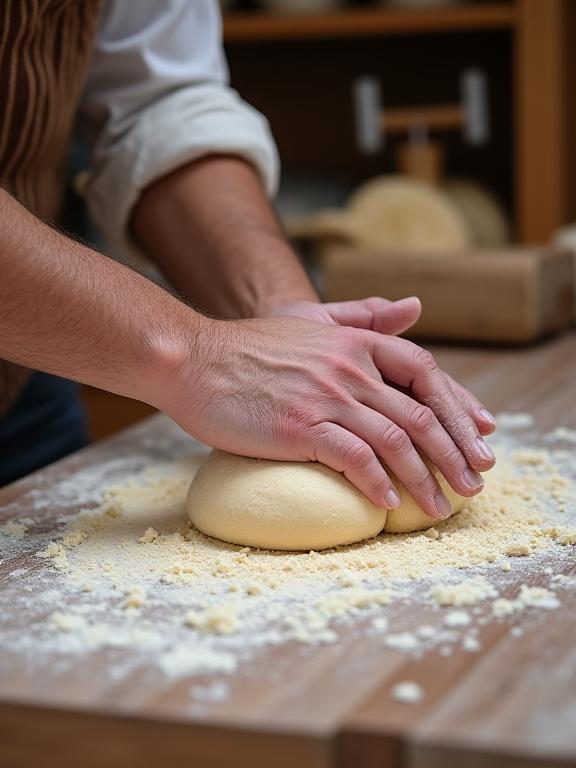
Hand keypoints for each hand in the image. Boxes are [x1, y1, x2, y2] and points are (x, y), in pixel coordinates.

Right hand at [161, 316, 494, 520]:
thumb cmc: (251, 345)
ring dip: (425, 480)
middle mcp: (351, 367)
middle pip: (422, 415)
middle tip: (474, 486)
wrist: (194, 359)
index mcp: (358, 342)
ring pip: (397, 441)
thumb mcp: (312, 318)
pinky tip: (388, 504)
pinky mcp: (301, 426)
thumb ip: (364, 314)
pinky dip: (377, 483)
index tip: (482, 439)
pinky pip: (354, 458)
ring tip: (440, 507)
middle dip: (456, 455)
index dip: (462, 409)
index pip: (429, 375)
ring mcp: (327, 396)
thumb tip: (415, 307)